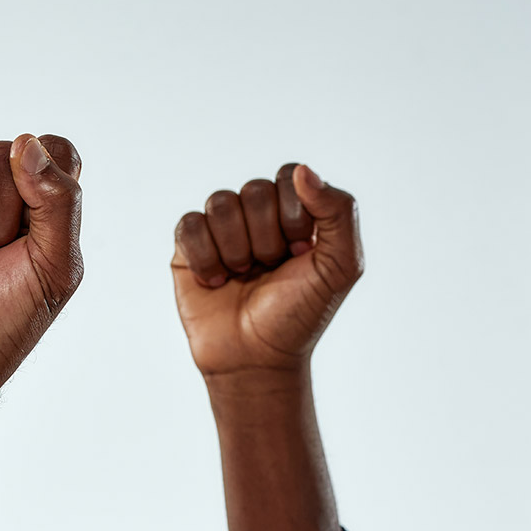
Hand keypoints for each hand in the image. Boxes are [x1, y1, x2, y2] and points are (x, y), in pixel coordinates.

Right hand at [173, 164, 361, 376]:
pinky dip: (206, 257)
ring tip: (243, 276)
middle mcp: (257, 216)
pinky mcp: (188, 247)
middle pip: (254, 191)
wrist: (256, 357)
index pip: (289, 176)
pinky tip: (216, 280)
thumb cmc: (300, 314)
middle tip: (270, 269)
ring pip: (221, 204)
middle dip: (266, 238)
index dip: (293, 214)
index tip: (298, 253)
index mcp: (294, 212)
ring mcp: (221, 229)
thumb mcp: (341, 265)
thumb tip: (303, 172)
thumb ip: (339, 211)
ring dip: (236, 249)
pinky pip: (190, 225)